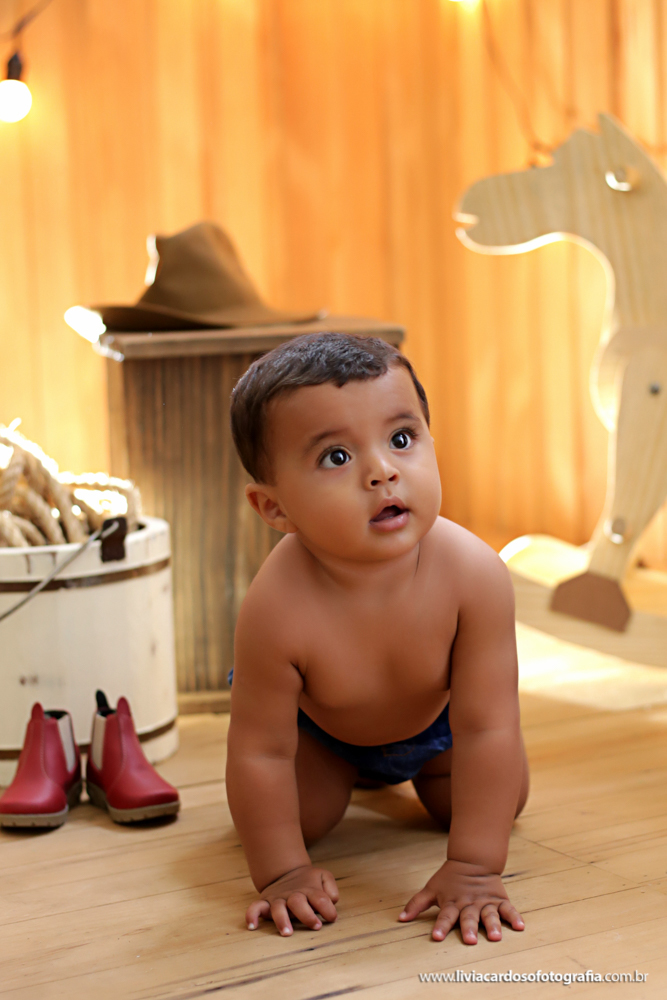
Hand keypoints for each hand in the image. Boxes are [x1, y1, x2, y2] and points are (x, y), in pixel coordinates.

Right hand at [246, 865, 338, 935]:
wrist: (287, 871)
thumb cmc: (309, 881)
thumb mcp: (323, 877)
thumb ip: (330, 888)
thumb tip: (331, 900)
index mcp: (309, 890)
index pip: (320, 899)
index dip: (327, 909)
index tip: (332, 918)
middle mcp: (293, 895)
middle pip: (298, 903)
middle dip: (307, 915)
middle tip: (316, 926)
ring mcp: (278, 899)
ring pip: (278, 908)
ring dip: (282, 920)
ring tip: (287, 933)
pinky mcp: (265, 902)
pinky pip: (256, 907)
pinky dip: (252, 915)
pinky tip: (252, 926)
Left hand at [398, 859, 524, 943]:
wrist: (473, 860)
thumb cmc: (449, 878)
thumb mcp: (431, 889)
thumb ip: (417, 904)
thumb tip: (400, 919)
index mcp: (452, 902)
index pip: (445, 916)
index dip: (441, 926)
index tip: (436, 936)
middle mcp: (469, 904)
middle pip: (468, 918)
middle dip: (468, 929)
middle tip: (469, 940)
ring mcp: (485, 903)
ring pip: (489, 915)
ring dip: (492, 926)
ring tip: (496, 937)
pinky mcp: (499, 900)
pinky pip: (508, 909)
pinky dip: (515, 917)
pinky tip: (520, 926)